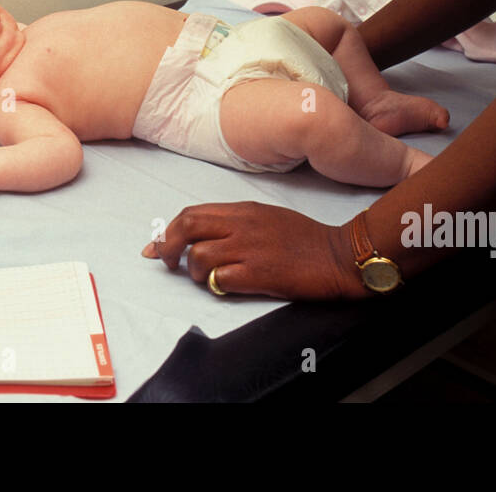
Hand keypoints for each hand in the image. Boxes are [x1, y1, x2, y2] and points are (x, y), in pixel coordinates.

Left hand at [140, 201, 369, 299]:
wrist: (338, 255)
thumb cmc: (305, 239)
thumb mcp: (267, 217)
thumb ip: (235, 222)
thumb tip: (201, 235)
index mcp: (243, 210)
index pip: (192, 212)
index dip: (168, 230)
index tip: (157, 246)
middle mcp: (242, 225)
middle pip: (186, 226)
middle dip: (167, 246)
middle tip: (167, 262)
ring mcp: (249, 248)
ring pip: (199, 257)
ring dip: (196, 273)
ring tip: (209, 279)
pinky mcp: (259, 274)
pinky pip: (221, 279)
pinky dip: (216, 285)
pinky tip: (228, 286)